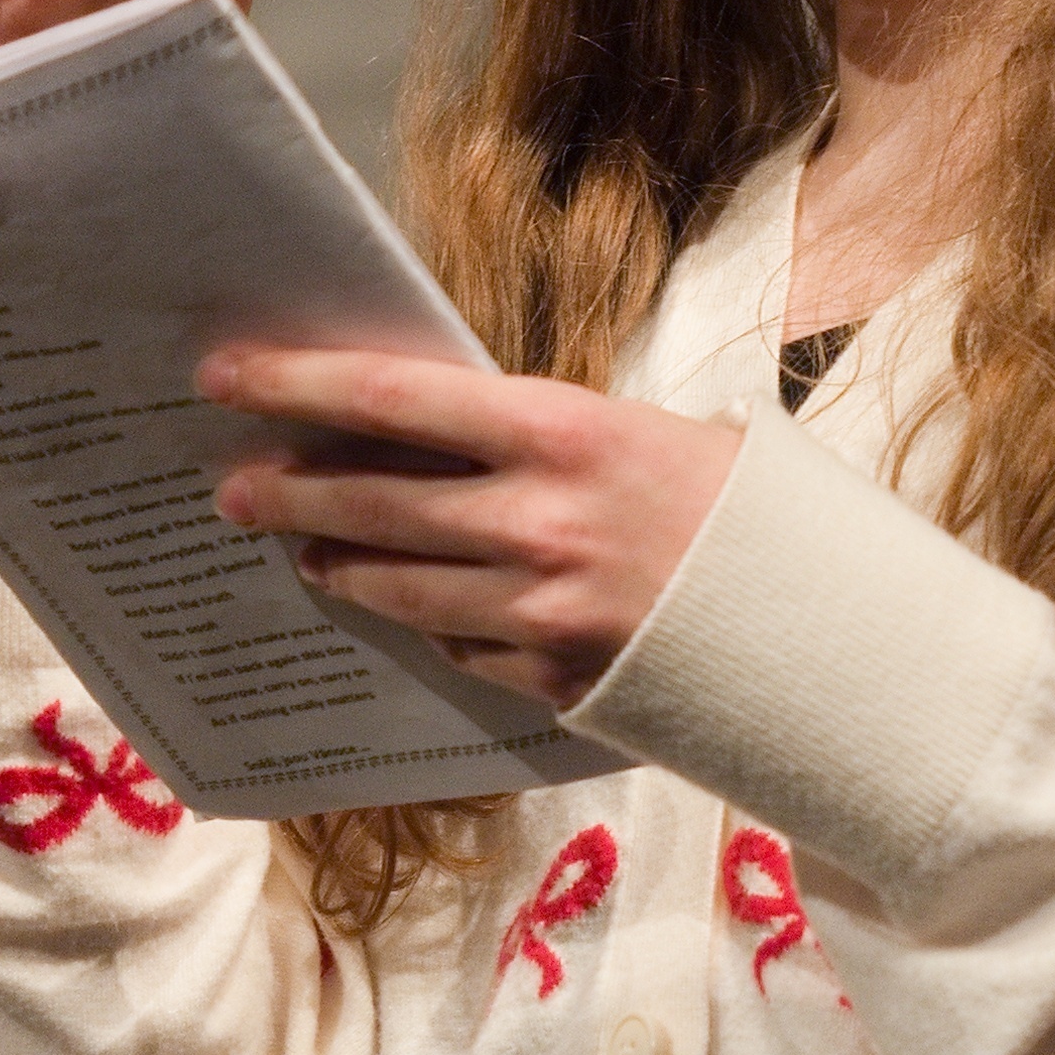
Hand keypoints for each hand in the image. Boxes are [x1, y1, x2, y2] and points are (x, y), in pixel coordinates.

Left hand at [198, 345, 743, 710]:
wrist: (829, 625)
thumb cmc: (739, 506)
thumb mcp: (640, 433)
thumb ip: (536, 436)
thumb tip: (429, 430)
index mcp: (561, 431)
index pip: (394, 396)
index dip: (297, 382)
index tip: (226, 375)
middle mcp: (535, 519)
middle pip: (370, 501)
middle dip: (287, 492)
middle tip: (232, 488)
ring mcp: (539, 608)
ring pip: (397, 586)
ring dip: (338, 565)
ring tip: (305, 550)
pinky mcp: (553, 678)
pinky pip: (458, 648)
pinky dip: (429, 625)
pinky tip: (409, 608)